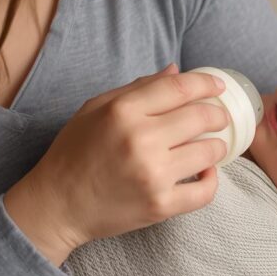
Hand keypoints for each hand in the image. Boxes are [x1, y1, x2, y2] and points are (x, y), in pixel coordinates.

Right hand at [4, 64, 229, 263]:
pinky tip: (204, 173)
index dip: (206, 84)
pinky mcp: (160, 205)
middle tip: (219, 118)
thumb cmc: (75, 153)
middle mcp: (140, 140)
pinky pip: (205, 191)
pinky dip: (211, 180)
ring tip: (210, 146)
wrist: (57, 205)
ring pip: (209, 151)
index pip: (179, 88)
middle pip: (201, 117)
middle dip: (218, 115)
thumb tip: (177, 70)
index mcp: (123, 111)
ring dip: (216, 146)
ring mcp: (153, 174)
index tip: (218, 87)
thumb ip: (138, 88)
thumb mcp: (96, 109)